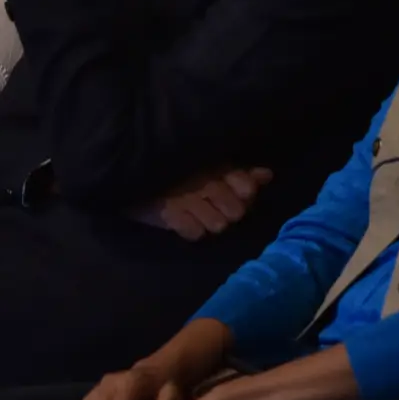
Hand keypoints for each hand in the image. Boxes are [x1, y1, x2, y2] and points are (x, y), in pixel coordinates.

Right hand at [138, 167, 270, 239]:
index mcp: (215, 165)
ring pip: (218, 225)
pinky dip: (191, 230)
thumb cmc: (176, 169)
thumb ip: (240, 172)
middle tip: (213, 206)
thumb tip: (267, 175)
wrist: (131, 169)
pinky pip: (195, 233)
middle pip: (235, 212)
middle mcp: (204, 182)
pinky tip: (183, 221)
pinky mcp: (168, 214)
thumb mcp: (210, 165)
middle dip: (228, 212)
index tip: (238, 193)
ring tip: (196, 214)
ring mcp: (185, 198)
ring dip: (209, 222)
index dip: (244, 193)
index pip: (246, 187)